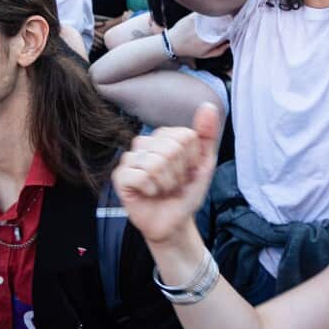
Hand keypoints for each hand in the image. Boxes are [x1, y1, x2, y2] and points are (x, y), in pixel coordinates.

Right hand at [112, 104, 221, 245]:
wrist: (174, 221)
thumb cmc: (186, 192)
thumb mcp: (204, 163)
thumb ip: (207, 134)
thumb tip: (208, 106)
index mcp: (165, 136)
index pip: (185, 136)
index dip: (191, 159)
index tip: (188, 171)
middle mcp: (145, 143)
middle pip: (170, 148)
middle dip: (178, 173)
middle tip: (174, 183)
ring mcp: (130, 159)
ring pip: (155, 163)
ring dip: (166, 183)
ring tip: (163, 188)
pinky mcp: (120, 176)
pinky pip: (139, 176)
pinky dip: (151, 190)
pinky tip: (149, 193)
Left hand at [166, 14, 227, 59]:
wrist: (173, 43)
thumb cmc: (190, 49)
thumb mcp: (205, 55)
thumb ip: (219, 51)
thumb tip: (229, 43)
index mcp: (210, 42)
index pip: (227, 33)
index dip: (232, 29)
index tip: (232, 28)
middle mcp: (206, 32)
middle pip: (222, 22)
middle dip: (227, 21)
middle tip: (228, 21)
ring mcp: (199, 23)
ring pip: (214, 16)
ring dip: (218, 15)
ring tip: (219, 17)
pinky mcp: (193, 16)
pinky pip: (205, 12)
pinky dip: (209, 12)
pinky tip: (209, 14)